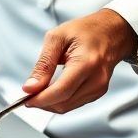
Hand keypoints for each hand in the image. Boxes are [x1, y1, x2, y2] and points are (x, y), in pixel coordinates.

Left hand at [22, 8, 137, 114]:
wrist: (111, 32)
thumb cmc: (86, 30)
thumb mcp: (57, 38)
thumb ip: (43, 64)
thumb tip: (30, 87)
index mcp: (86, 63)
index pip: (61, 91)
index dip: (41, 98)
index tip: (25, 99)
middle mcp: (96, 79)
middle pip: (64, 103)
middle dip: (42, 102)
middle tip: (27, 94)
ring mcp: (99, 88)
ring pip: (68, 107)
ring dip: (50, 103)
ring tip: (37, 92)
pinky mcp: (98, 92)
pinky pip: (74, 103)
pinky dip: (60, 100)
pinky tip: (51, 91)